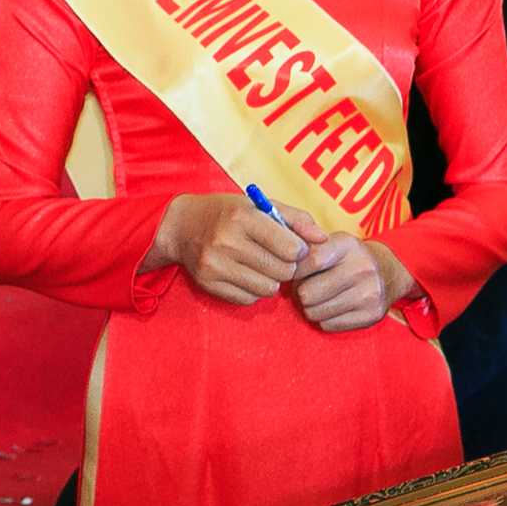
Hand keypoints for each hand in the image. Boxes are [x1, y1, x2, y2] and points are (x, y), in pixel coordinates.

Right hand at [146, 193, 315, 306]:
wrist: (182, 226)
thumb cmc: (228, 213)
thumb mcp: (260, 205)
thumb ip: (296, 219)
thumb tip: (324, 240)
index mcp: (243, 217)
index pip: (290, 248)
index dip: (298, 251)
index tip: (293, 247)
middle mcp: (226, 241)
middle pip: (282, 272)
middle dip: (286, 267)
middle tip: (277, 258)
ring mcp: (215, 264)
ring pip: (267, 290)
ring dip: (271, 281)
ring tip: (260, 266)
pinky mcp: (208, 283)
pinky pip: (248, 300)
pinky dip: (252, 290)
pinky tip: (244, 274)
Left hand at [291, 228, 404, 331]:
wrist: (389, 273)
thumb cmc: (348, 258)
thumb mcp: (332, 242)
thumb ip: (305, 245)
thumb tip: (276, 256)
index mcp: (347, 246)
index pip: (311, 260)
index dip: (294, 270)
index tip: (292, 273)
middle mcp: (361, 268)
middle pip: (308, 293)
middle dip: (301, 293)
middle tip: (308, 288)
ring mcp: (368, 294)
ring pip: (315, 312)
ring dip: (311, 308)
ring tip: (320, 298)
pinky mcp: (370, 316)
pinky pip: (328, 325)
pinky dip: (324, 319)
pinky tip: (333, 307)